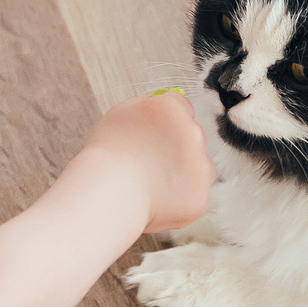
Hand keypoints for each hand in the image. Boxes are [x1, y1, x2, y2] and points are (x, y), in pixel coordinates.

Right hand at [80, 92, 214, 234]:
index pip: (182, 107)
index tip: (157, 135)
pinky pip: (194, 195)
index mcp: (172, 109)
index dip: (169, 122)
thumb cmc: (108, 154)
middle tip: (150, 162)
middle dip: (177, 147)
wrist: (109, 192)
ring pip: (199, 166)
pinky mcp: (199, 196)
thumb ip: (147, 106)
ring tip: (153, 184)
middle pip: (193, 136)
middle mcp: (192, 133)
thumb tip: (160, 106)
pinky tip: (157, 200)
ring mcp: (200, 166)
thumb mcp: (121, 115)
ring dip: (184, 172)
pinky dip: (179, 198)